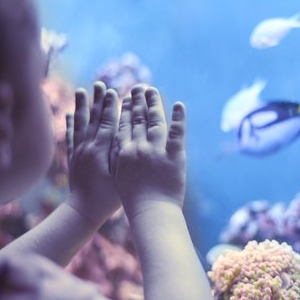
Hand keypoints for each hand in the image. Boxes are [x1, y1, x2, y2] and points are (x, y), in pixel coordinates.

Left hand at [65, 81, 120, 224]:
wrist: (83, 211)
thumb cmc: (108, 197)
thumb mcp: (120, 174)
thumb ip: (122, 152)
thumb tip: (126, 131)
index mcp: (101, 150)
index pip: (107, 122)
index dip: (110, 106)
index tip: (113, 90)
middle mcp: (87, 148)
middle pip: (93, 119)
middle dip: (97, 100)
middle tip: (99, 84)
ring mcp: (78, 153)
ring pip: (79, 124)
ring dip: (81, 107)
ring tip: (81, 91)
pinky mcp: (72, 160)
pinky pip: (70, 137)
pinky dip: (70, 124)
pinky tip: (70, 114)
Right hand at [113, 85, 186, 215]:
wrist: (151, 212)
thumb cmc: (135, 201)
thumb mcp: (120, 177)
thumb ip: (120, 159)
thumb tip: (119, 146)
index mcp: (123, 153)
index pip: (123, 126)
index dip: (124, 110)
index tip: (124, 96)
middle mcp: (138, 148)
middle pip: (137, 119)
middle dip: (137, 101)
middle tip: (137, 87)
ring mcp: (156, 151)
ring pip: (155, 121)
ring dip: (153, 103)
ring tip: (152, 90)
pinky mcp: (174, 156)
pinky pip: (177, 132)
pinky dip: (178, 117)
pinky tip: (179, 105)